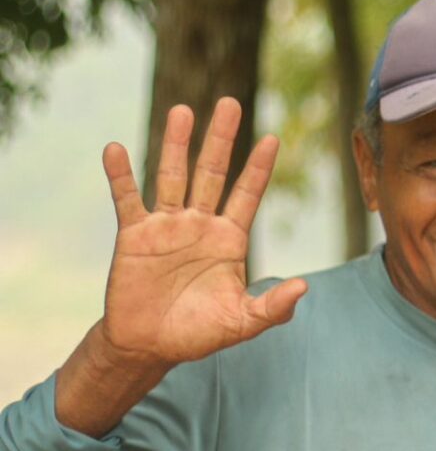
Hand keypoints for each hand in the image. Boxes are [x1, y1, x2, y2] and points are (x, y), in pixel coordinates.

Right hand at [99, 97, 307, 366]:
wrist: (148, 346)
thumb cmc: (198, 333)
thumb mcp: (241, 323)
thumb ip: (273, 307)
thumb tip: (304, 287)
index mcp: (229, 239)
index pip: (248, 195)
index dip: (258, 168)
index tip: (272, 138)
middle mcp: (200, 224)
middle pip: (213, 172)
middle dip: (221, 139)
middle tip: (230, 104)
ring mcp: (166, 226)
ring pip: (173, 176)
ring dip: (177, 144)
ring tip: (183, 111)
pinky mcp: (133, 235)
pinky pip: (126, 199)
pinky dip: (120, 175)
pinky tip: (116, 149)